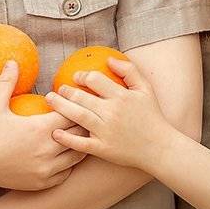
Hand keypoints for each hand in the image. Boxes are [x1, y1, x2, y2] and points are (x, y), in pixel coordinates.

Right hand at [0, 60, 85, 190]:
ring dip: (78, 144)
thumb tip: (13, 61)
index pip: (72, 114)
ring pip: (77, 155)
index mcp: (40, 128)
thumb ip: (6, 82)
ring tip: (77, 135)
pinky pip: (66, 173)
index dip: (73, 107)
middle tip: (79, 117)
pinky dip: (68, 164)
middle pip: (80, 134)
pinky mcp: (43, 183)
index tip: (69, 103)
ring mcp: (47, 169)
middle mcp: (47, 149)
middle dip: (81, 124)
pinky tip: (63, 155)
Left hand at [45, 57, 180, 174]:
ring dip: (60, 107)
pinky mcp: (103, 149)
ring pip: (77, 116)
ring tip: (50, 100)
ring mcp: (106, 132)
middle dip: (65, 91)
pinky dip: (67, 139)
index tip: (75, 77)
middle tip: (56, 89)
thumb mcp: (146, 89)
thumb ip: (129, 71)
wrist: (159, 148)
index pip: (94, 80)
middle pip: (81, 97)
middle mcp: (112, 113)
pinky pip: (81, 144)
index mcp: (121, 97)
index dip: (81, 76)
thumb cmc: (152, 116)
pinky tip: (55, 133)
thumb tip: (109, 59)